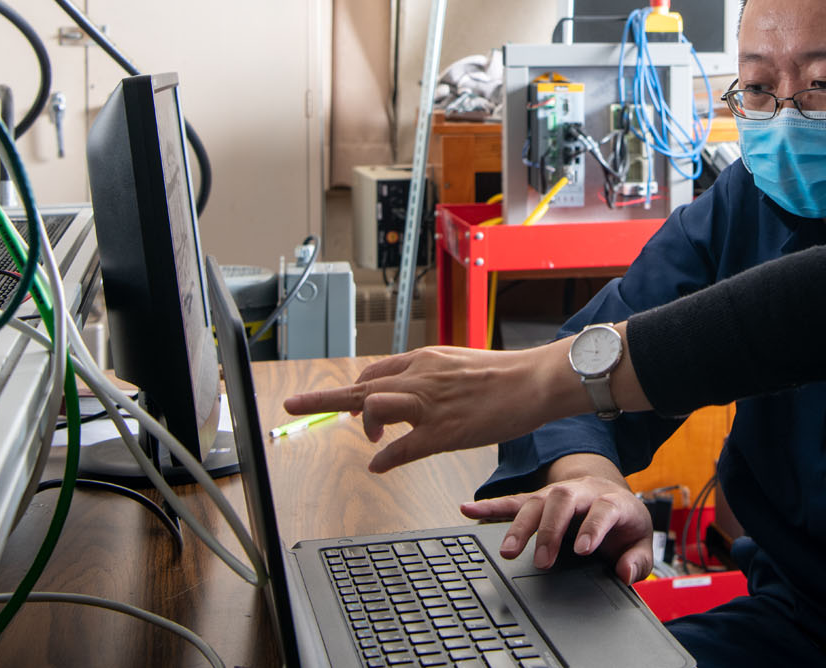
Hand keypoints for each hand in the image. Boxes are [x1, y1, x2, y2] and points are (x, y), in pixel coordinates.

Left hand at [282, 343, 584, 472]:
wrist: (534, 380)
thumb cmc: (504, 375)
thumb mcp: (459, 363)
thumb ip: (432, 375)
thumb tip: (411, 390)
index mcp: (424, 361)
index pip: (375, 373)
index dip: (354, 390)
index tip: (341, 400)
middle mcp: (420, 378)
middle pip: (359, 387)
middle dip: (322, 398)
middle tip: (291, 404)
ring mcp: (430, 404)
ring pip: (375, 406)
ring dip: (364, 425)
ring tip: (371, 439)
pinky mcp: (444, 431)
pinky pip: (403, 447)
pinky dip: (386, 458)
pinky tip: (379, 465)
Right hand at [461, 467, 654, 583]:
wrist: (610, 496)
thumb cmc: (624, 523)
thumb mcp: (641, 542)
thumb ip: (638, 561)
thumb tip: (623, 573)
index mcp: (611, 501)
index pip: (602, 509)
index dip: (592, 527)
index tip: (582, 550)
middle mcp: (582, 492)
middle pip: (562, 500)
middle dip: (550, 529)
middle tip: (543, 561)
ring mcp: (558, 494)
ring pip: (535, 502)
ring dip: (520, 525)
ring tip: (508, 552)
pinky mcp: (539, 500)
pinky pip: (512, 501)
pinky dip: (490, 506)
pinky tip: (468, 510)